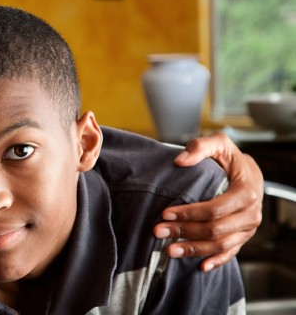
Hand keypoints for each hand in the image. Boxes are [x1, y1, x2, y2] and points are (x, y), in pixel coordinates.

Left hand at [153, 131, 263, 270]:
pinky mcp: (242, 236)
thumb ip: (199, 147)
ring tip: (168, 250)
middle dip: (184, 232)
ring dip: (194, 249)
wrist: (248, 172)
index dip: (189, 213)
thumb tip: (180, 161)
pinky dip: (215, 261)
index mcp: (246, 192)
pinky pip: (230, 253)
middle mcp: (250, 213)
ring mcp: (248, 228)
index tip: (165, 213)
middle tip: (158, 231)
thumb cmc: (229, 158)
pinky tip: (199, 265)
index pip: (215, 209)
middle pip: (215, 230)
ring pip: (221, 245)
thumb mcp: (218, 144)